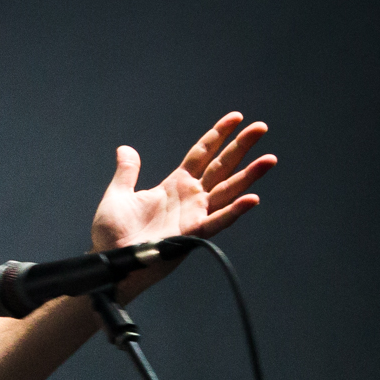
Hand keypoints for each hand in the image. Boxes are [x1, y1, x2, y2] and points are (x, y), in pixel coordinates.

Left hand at [91, 112, 275, 289]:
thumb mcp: (118, 196)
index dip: (218, 136)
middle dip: (241, 147)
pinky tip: (251, 199)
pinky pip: (217, 221)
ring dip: (249, 176)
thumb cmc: (112, 234)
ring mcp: (194, 215)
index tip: (236, 117)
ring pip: (228, 191)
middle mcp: (190, 198)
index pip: (202, 154)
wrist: (110, 262)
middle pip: (222, 166)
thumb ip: (127, 172)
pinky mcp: (192, 234)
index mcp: (174, 185)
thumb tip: (125, 149)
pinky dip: (234, 211)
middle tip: (261, 127)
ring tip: (269, 159)